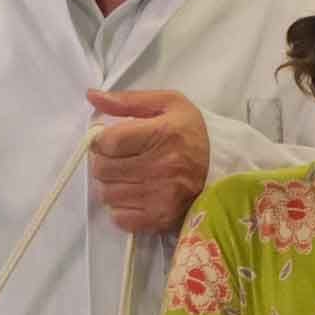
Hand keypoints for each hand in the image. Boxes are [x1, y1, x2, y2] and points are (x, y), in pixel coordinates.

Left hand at [87, 89, 211, 234]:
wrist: (223, 167)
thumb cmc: (191, 133)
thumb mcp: (167, 104)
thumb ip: (127, 100)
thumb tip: (91, 96)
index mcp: (163, 134)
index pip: (107, 142)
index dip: (101, 140)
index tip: (111, 139)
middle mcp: (162, 167)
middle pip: (102, 169)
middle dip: (104, 161)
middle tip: (119, 157)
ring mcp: (161, 196)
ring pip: (107, 194)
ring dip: (112, 184)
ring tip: (128, 175)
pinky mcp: (160, 218)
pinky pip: (119, 217)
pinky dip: (121, 207)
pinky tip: (135, 194)